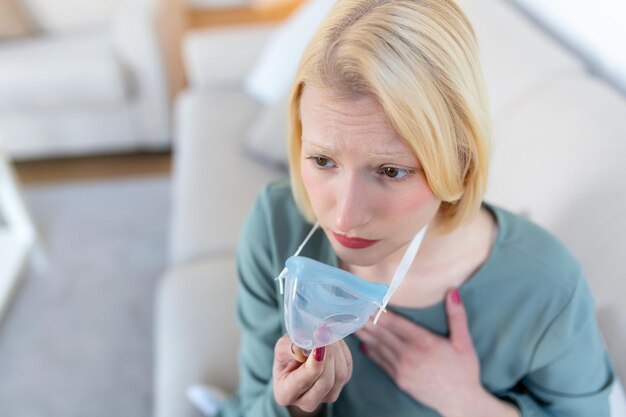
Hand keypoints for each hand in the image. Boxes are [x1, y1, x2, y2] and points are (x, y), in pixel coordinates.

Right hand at [273, 334, 352, 413]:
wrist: (298, 357)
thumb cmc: (287, 355)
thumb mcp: (282, 347)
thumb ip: (291, 347)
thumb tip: (309, 343)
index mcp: (285, 394)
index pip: (304, 381)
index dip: (314, 362)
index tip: (319, 343)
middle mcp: (306, 402)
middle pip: (325, 381)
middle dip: (328, 354)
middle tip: (325, 332)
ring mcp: (325, 398)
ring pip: (340, 376)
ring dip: (336, 351)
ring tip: (327, 333)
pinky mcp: (339, 388)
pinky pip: (347, 369)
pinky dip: (342, 352)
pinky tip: (332, 342)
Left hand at [355, 289, 484, 415]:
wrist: (461, 401)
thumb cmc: (464, 370)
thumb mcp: (464, 342)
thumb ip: (457, 316)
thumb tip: (452, 292)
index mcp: (424, 342)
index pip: (395, 322)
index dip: (379, 311)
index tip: (368, 301)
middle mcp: (410, 354)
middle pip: (382, 333)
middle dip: (367, 320)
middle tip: (354, 308)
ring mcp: (402, 368)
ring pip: (378, 346)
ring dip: (365, 333)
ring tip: (353, 321)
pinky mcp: (399, 379)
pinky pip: (381, 362)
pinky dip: (370, 351)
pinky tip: (362, 343)